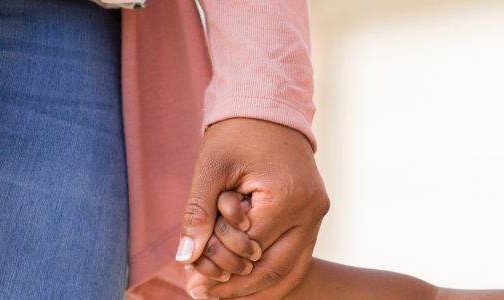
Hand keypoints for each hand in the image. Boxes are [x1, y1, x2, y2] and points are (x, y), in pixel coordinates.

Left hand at [176, 118, 329, 298]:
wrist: (270, 105)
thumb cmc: (237, 131)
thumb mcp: (210, 167)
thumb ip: (198, 213)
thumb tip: (185, 258)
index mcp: (287, 197)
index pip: (249, 250)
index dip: (217, 267)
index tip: (189, 282)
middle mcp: (311, 210)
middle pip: (273, 269)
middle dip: (236, 287)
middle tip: (200, 294)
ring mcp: (317, 214)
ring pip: (289, 270)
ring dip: (254, 287)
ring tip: (218, 294)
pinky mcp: (314, 214)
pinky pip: (295, 256)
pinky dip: (269, 272)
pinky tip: (240, 280)